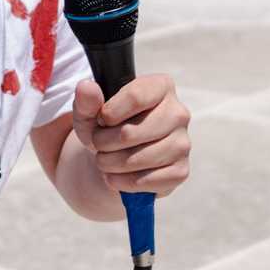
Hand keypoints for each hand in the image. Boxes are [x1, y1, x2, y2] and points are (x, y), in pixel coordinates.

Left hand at [72, 74, 190, 196]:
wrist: (117, 155)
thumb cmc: (107, 127)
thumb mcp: (90, 112)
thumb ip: (86, 100)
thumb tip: (86, 87)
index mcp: (161, 87)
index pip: (135, 97)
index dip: (108, 113)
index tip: (101, 120)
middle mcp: (178, 113)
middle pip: (130, 133)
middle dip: (103, 143)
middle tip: (98, 144)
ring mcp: (183, 143)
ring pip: (137, 159)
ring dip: (110, 164)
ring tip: (104, 160)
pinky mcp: (181, 171)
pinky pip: (147, 181)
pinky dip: (123, 182)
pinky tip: (115, 175)